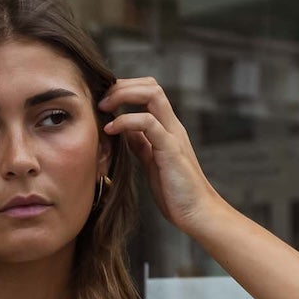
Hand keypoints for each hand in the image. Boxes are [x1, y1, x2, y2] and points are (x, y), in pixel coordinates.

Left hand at [99, 78, 221, 236]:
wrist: (197, 213)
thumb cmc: (176, 192)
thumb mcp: (152, 162)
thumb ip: (140, 143)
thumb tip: (124, 130)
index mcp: (167, 128)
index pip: (148, 92)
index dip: (125, 89)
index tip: (103, 102)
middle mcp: (172, 126)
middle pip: (151, 85)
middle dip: (122, 85)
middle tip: (100, 100)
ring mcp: (172, 135)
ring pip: (152, 95)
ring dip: (123, 95)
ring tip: (104, 108)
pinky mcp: (171, 149)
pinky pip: (148, 122)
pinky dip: (125, 121)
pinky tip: (110, 130)